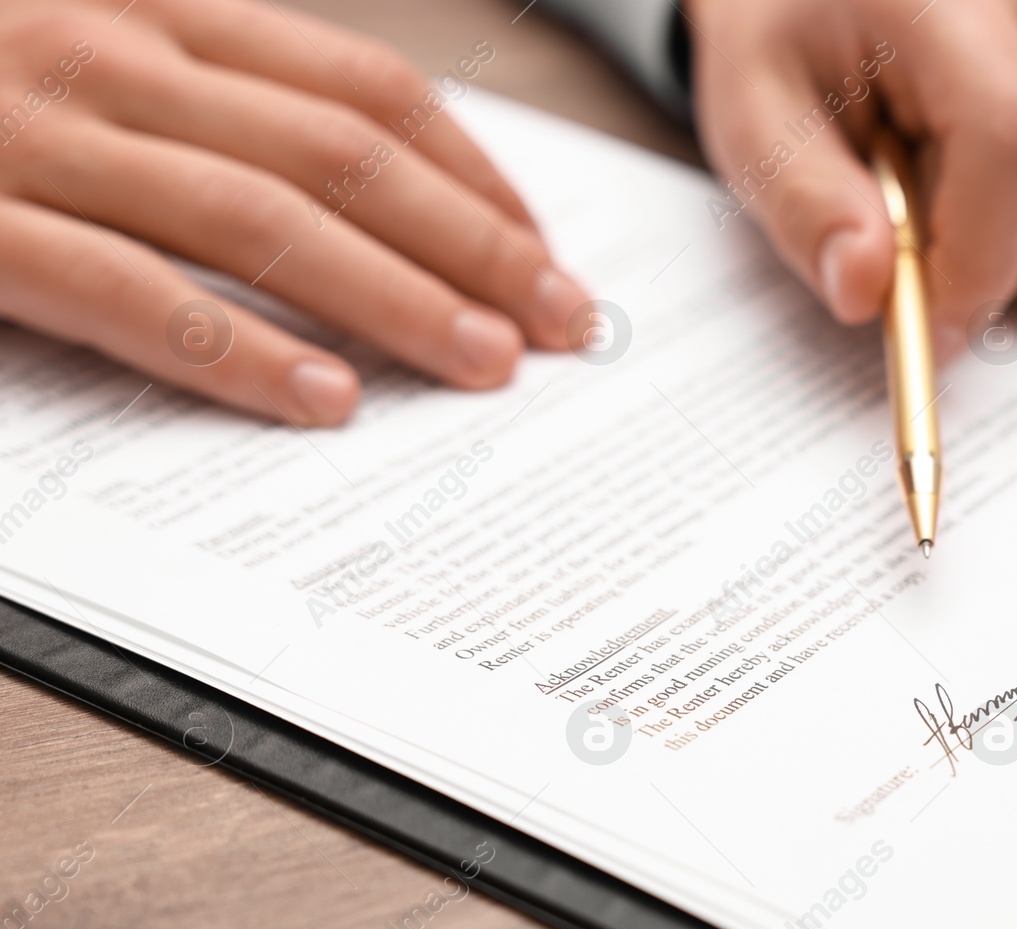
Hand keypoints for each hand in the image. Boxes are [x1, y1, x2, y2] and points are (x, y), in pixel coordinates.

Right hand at [0, 0, 587, 423]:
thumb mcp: (81, 40)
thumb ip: (200, 87)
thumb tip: (344, 179)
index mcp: (150, 8)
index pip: (364, 89)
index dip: (473, 172)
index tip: (542, 247)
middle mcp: (106, 53)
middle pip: (343, 157)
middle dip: (476, 243)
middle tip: (565, 322)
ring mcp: (28, 134)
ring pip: (258, 222)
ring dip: (393, 298)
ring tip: (487, 366)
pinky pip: (121, 292)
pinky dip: (232, 351)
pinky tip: (322, 402)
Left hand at [684, 0, 1016, 355]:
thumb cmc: (788, 40)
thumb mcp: (754, 113)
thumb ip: (805, 203)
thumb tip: (866, 293)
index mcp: (965, 0)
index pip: (1015, 148)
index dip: (973, 268)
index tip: (921, 332)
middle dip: (982, 274)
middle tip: (903, 230)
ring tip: (941, 198)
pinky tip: (988, 201)